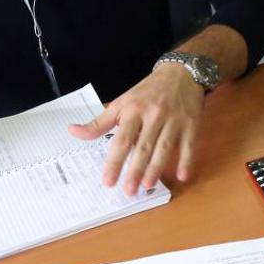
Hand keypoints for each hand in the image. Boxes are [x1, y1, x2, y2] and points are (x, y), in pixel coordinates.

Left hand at [69, 64, 206, 192]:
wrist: (181, 73)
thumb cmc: (148, 91)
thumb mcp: (121, 102)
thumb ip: (99, 122)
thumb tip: (72, 131)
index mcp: (134, 110)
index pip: (122, 140)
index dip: (115, 162)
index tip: (108, 182)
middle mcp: (154, 115)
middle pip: (143, 147)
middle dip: (135, 170)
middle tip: (128, 190)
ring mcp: (174, 120)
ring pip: (164, 148)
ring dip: (156, 168)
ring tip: (147, 185)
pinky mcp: (191, 124)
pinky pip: (188, 145)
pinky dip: (186, 161)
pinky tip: (182, 176)